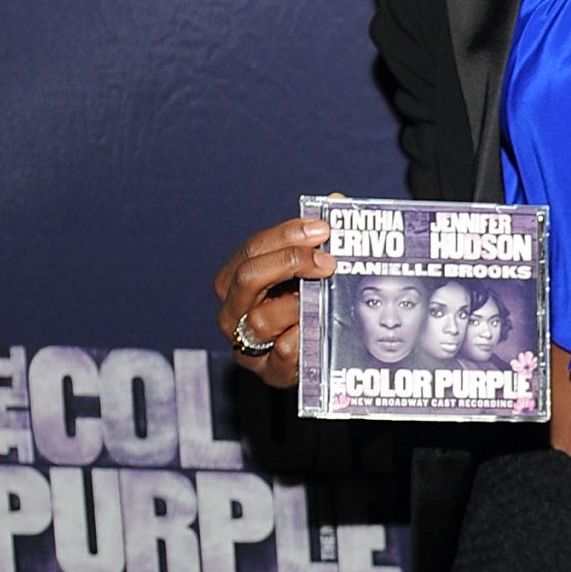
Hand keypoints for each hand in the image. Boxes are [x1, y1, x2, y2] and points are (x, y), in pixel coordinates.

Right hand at [213, 213, 333, 387]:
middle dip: (291, 263)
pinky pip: (280, 356)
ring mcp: (246, 344)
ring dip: (297, 305)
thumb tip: (338, 198)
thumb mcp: (308, 268)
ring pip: (261, 319)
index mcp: (235, 279)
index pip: (254, 248)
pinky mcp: (268, 373)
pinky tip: (317, 329)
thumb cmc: (305, 303)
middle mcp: (232, 310)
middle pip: (249, 277)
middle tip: (329, 262)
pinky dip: (300, 341)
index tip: (324, 229)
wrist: (313, 356)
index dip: (288, 235)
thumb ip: (319, 235)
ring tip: (325, 298)